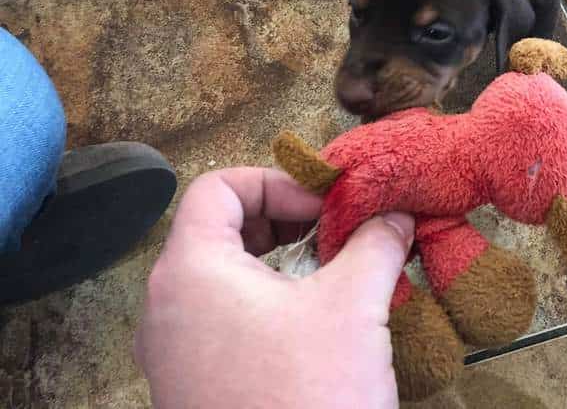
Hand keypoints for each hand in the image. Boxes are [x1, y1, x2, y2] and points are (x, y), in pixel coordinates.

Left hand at [135, 168, 413, 408]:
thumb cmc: (309, 394)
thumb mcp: (353, 306)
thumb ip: (375, 243)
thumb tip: (396, 214)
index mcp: (189, 272)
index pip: (217, 188)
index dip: (276, 182)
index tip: (327, 205)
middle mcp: (167, 307)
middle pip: (219, 229)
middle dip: (286, 222)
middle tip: (339, 235)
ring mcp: (175, 353)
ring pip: (224, 277)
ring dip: (282, 264)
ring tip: (336, 276)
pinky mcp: (192, 388)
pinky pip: (224, 320)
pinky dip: (268, 304)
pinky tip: (319, 323)